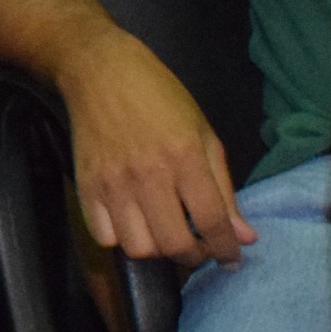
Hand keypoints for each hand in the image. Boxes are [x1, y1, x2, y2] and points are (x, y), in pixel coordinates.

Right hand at [58, 26, 260, 268]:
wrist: (100, 72)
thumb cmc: (160, 97)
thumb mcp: (204, 134)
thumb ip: (224, 189)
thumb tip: (244, 236)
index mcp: (186, 157)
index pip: (212, 221)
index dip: (227, 249)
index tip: (232, 259)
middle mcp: (149, 174)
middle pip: (174, 244)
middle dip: (194, 257)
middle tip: (198, 248)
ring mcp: (114, 182)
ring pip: (138, 247)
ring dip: (156, 249)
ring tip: (163, 233)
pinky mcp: (86, 185)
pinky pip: (104, 236)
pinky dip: (121, 238)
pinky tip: (132, 222)